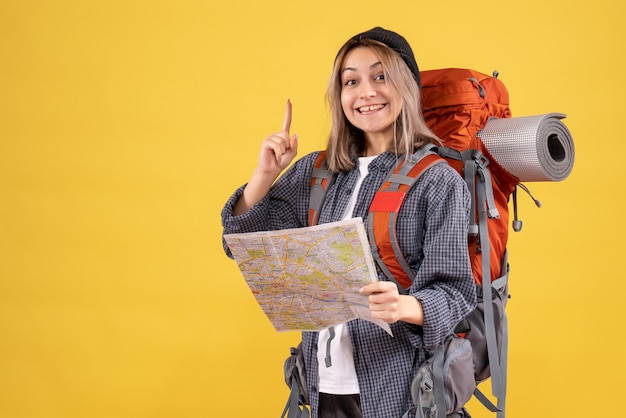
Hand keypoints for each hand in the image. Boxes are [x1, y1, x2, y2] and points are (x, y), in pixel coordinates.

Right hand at [233, 100, 298, 215]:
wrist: (271, 170)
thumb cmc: (280, 162)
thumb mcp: (292, 154)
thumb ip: (295, 145)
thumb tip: (294, 134)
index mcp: (283, 136)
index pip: (286, 122)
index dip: (288, 111)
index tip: (288, 101)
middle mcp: (277, 135)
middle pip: (288, 136)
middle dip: (288, 147)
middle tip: (282, 154)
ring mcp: (271, 138)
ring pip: (283, 141)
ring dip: (283, 151)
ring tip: (277, 155)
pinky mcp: (266, 142)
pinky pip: (277, 146)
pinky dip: (278, 153)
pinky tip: (274, 156)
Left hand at [360, 281, 423, 324]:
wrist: (400, 307)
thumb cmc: (389, 297)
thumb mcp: (386, 288)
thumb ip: (376, 287)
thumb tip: (362, 289)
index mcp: (391, 287)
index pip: (378, 286)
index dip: (368, 288)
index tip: (361, 290)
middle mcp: (393, 296)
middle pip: (372, 298)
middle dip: (371, 299)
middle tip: (376, 300)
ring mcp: (392, 307)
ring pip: (372, 306)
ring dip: (373, 307)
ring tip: (380, 306)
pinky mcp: (390, 315)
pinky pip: (374, 314)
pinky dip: (375, 313)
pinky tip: (380, 311)